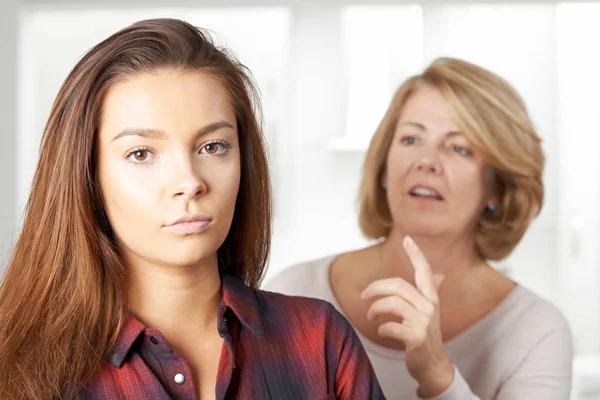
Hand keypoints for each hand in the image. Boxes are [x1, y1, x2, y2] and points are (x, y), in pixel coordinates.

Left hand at [361, 236, 453, 396]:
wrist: (433, 366)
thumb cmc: (427, 336)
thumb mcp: (430, 312)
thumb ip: (432, 293)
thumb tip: (440, 275)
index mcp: (431, 298)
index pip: (424, 271)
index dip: (416, 254)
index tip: (407, 239)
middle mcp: (430, 307)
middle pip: (397, 285)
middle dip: (375, 288)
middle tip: (364, 296)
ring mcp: (424, 323)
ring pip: (391, 304)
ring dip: (374, 309)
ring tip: (371, 317)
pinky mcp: (416, 338)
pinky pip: (389, 325)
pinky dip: (381, 328)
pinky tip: (382, 331)